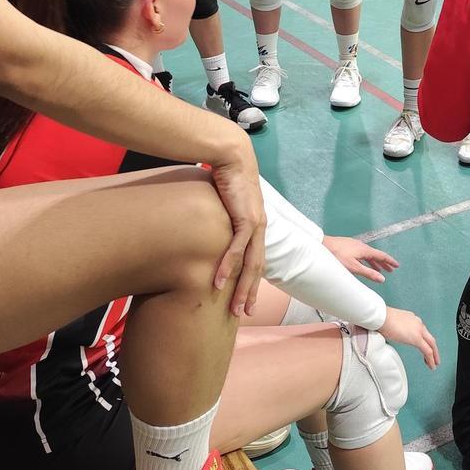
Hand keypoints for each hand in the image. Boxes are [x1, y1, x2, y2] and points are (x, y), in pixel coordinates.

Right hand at [207, 136, 266, 315]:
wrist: (233, 157)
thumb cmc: (226, 177)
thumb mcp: (225, 204)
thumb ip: (222, 219)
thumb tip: (209, 228)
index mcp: (256, 225)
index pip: (257, 259)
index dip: (253, 281)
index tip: (247, 299)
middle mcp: (259, 228)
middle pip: (257, 267)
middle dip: (251, 292)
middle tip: (245, 313)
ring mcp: (254, 224)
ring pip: (251, 264)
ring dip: (243, 287)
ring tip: (236, 307)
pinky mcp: (245, 218)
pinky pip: (237, 248)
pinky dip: (229, 266)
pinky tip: (221, 281)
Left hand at [324, 235, 399, 282]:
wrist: (322, 245)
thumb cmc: (336, 256)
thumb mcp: (354, 268)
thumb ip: (368, 273)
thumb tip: (382, 279)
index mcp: (365, 250)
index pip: (381, 255)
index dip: (390, 261)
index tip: (397, 265)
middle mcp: (361, 246)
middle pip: (376, 255)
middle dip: (384, 263)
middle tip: (390, 270)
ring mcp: (354, 245)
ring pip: (368, 255)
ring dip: (375, 262)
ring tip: (379, 270)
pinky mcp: (348, 246)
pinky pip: (361, 254)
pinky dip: (366, 260)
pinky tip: (363, 265)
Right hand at [380, 307, 439, 368]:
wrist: (381, 317)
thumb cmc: (381, 319)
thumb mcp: (392, 324)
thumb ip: (395, 329)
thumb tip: (390, 335)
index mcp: (412, 319)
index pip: (421, 331)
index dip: (424, 341)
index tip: (423, 347)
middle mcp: (418, 323)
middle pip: (430, 338)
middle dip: (434, 349)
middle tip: (435, 357)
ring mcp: (418, 330)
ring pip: (431, 344)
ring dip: (434, 355)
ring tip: (434, 363)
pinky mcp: (416, 338)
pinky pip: (427, 350)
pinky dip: (431, 359)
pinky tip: (431, 365)